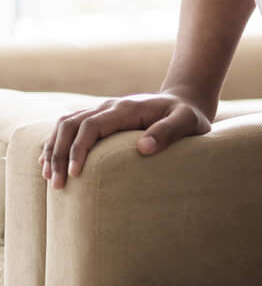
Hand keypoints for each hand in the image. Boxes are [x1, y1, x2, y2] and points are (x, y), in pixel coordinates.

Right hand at [40, 92, 211, 187]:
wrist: (185, 101)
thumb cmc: (188, 115)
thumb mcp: (188, 122)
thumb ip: (169, 131)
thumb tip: (143, 148)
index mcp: (127, 108)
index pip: (92, 125)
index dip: (79, 149)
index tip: (75, 174)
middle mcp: (110, 106)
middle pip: (71, 124)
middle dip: (58, 153)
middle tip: (57, 184)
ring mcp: (103, 111)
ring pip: (65, 124)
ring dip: (53, 148)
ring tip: (49, 177)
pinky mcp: (101, 118)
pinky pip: (70, 126)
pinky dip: (55, 143)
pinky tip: (49, 163)